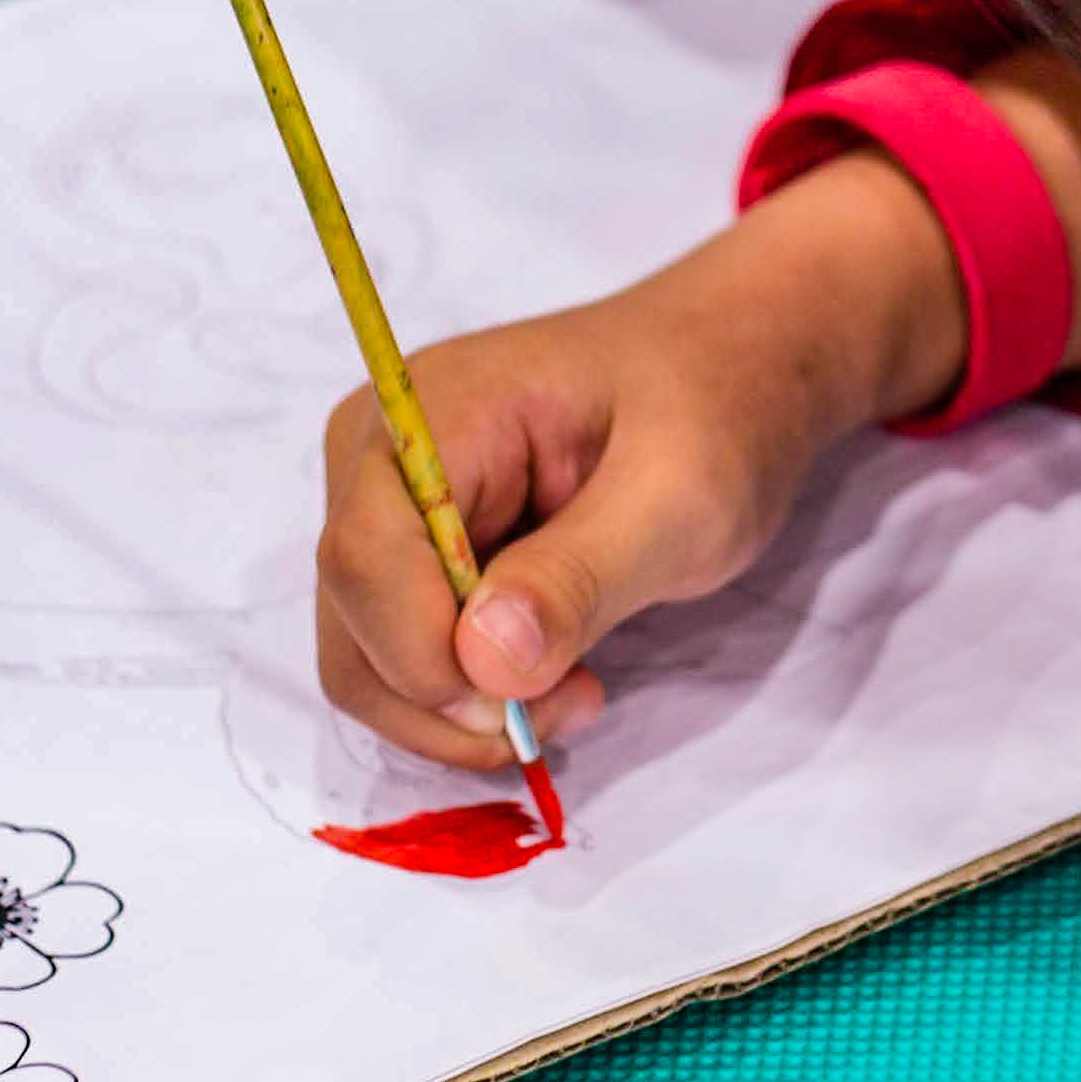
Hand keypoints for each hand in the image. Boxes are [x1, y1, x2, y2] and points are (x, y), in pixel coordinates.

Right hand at [310, 149, 964, 767]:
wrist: (728, 369)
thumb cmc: (712, 408)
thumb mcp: (679, 495)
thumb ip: (580, 575)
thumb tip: (481, 662)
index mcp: (428, 411)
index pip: (366, 557)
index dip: (426, 655)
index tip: (528, 699)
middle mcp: (377, 459)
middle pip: (352, 624)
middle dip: (449, 701)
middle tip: (573, 708)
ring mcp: (389, 510)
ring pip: (369, 659)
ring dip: (462, 712)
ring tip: (576, 695)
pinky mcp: (414, 555)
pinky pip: (405, 656)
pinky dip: (470, 696)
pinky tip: (554, 679)